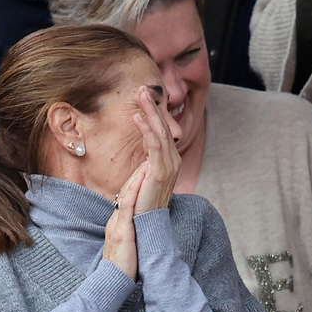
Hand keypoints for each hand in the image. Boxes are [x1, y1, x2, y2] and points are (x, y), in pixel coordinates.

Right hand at [103, 166, 144, 279]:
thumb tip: (135, 226)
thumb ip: (129, 232)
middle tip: (146, 159)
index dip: (134, 183)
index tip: (144, 170)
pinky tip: (140, 181)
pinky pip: (127, 208)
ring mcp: (117, 225)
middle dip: (136, 176)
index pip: (126, 199)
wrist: (113, 280)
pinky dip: (133, 193)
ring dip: (135, 179)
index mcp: (117, 223)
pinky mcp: (122, 231)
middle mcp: (116, 221)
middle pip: (125, 193)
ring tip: (145, 164)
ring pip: (126, 197)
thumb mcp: (126, 244)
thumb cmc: (122, 266)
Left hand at [132, 86, 180, 212]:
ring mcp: (169, 165)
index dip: (154, 113)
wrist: (145, 223)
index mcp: (169, 161)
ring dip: (150, 111)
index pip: (162, 132)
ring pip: (160, 132)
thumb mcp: (142, 177)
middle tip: (142, 88)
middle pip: (164, 127)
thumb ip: (145, 163)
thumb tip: (143, 151)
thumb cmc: (140, 202)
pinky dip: (147, 129)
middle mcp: (173, 160)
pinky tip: (138, 117)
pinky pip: (154, 144)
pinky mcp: (160, 171)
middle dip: (153, 106)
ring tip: (141, 95)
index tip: (144, 98)